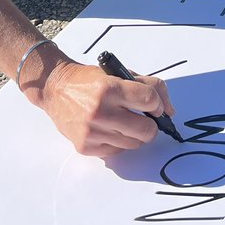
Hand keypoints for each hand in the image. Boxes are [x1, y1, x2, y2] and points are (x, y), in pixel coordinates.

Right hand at [34, 61, 175, 156]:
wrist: (55, 89)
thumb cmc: (88, 80)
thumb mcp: (117, 73)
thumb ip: (148, 86)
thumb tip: (170, 110)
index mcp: (110, 88)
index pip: (149, 101)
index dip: (157, 105)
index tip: (154, 107)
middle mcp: (100, 111)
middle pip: (146, 129)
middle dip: (150, 125)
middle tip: (144, 120)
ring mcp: (92, 131)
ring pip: (134, 144)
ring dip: (135, 135)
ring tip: (125, 123)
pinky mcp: (85, 146)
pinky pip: (117, 152)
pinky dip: (118, 143)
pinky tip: (110, 130)